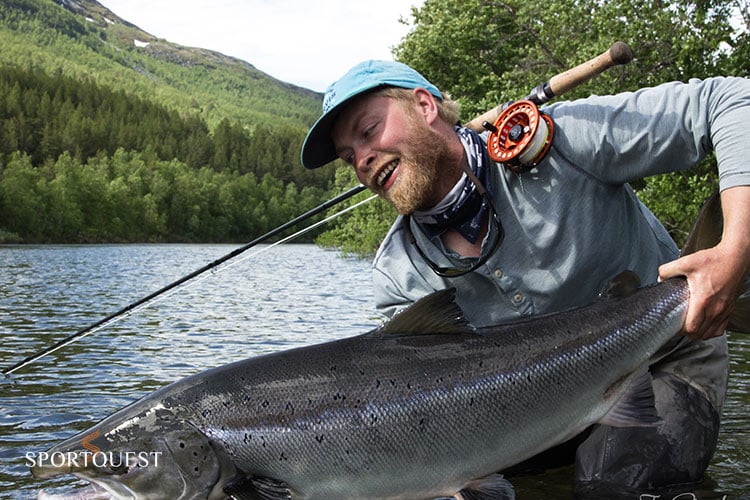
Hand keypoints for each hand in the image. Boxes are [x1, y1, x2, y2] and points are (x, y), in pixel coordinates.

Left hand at [659, 186, 749, 339]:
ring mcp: (724, 310)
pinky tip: (704, 324)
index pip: (692, 328)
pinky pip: (721, 328)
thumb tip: (659, 278)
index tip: (673, 325)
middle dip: (687, 333)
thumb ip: (667, 270)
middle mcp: (716, 308)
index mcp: (703, 300)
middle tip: (678, 325)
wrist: (736, 257)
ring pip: (711, 333)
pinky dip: (711, 330)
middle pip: (700, 334)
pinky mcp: (730, 309)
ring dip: (699, 333)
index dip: (680, 330)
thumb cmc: (714, 260)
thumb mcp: (686, 262)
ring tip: (690, 326)